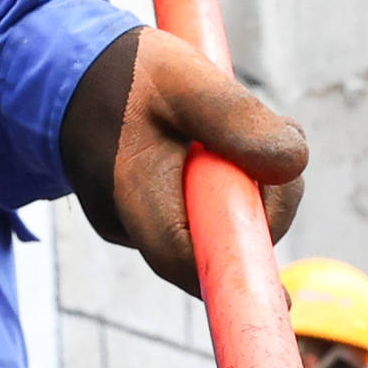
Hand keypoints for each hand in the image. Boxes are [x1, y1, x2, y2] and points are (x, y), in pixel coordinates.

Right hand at [57, 27, 304, 290]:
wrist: (72, 68)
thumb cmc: (127, 72)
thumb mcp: (185, 78)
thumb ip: (237, 119)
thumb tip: (295, 164)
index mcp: (131, 191)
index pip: (186, 259)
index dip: (237, 278)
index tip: (285, 299)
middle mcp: (126, 222)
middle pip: (211, 245)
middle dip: (258, 200)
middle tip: (271, 139)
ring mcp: (133, 223)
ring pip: (209, 226)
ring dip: (239, 184)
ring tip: (221, 129)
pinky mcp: (143, 215)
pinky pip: (196, 212)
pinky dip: (218, 182)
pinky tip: (204, 144)